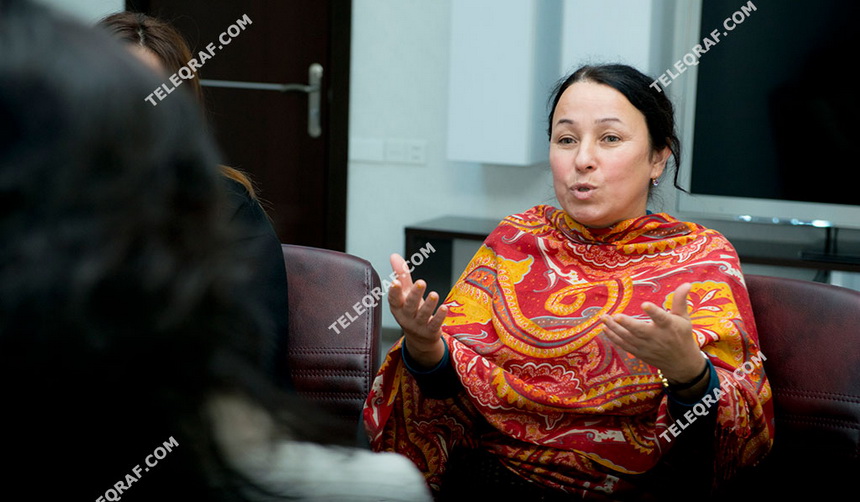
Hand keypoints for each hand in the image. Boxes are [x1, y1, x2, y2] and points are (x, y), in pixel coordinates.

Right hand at [387, 253, 447, 367]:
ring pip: (423, 314)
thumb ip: (401, 274)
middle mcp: (406, 316)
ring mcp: (418, 325)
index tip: (395, 282)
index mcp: (398, 306)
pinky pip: (434, 324)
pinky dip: (439, 317)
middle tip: (421, 282)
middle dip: (415, 295)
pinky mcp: (430, 331)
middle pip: (409, 306)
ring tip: (434, 294)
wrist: (419, 337)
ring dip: (428, 305)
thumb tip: (394, 255)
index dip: (394, 291)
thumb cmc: (411, 310)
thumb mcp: (405, 293)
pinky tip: (444, 308)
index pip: (394, 299)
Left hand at [600, 283, 704, 383]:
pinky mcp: (639, 352)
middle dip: (627, 324)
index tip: (645, 304)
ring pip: (628, 338)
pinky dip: (614, 338)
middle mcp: (656, 337)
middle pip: (640, 330)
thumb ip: (680, 300)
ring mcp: (646, 346)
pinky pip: (624, 345)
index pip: (661, 318)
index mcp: (669, 326)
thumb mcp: (683, 318)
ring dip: (614, 328)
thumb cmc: (682, 335)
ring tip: (603, 318)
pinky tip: (605, 328)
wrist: (681, 362)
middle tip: (615, 316)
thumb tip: (686, 283)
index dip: (653, 312)